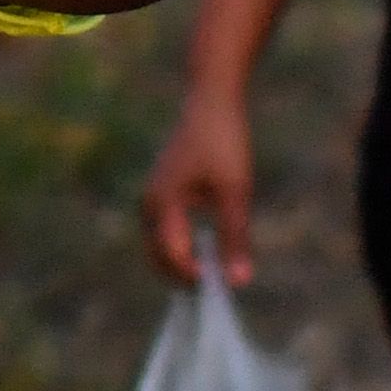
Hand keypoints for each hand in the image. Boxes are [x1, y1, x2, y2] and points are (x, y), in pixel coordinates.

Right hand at [142, 91, 259, 287]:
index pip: (172, 257)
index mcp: (163, 204)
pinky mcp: (162, 192)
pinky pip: (165, 231)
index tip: (222, 288)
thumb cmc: (224, 143)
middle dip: (183, 276)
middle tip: (217, 287)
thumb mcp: (235, 192)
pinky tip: (208, 248)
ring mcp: (153, 198)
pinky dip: (181, 246)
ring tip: (214, 272)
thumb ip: (235, 238)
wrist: (211, 102)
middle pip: (158, 257)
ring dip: (182, 263)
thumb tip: (239, 282)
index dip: (194, 277)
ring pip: (160, 246)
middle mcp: (151, 204)